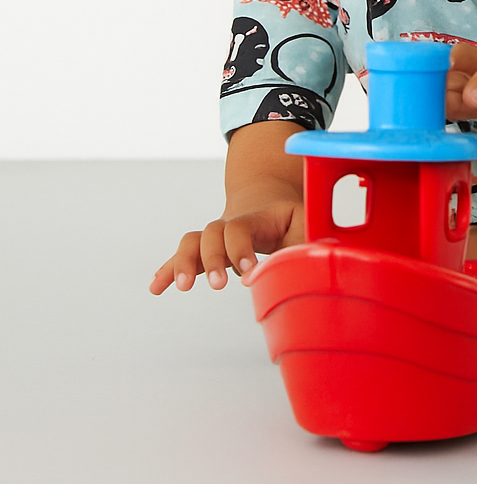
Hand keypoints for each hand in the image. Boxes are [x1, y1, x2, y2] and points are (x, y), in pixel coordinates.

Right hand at [150, 179, 304, 293]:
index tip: (249, 273)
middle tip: (219, 284)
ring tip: (182, 286)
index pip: (241, 228)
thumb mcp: (306, 221)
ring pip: (193, 241)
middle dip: (212, 258)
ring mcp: (216, 236)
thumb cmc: (291, 214)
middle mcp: (232, 224)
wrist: (269, 196)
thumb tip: (313, 265)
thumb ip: (307, 241)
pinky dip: (168, 269)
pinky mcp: (207, 249)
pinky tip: (156, 287)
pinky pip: (184, 256)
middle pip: (212, 232)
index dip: (241, 249)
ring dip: (184, 262)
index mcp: (257, 217)